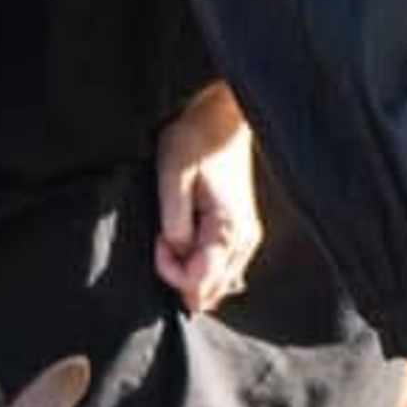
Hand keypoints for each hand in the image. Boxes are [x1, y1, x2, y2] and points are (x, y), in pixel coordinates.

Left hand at [155, 89, 261, 314]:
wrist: (220, 116)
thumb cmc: (194, 141)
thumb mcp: (172, 178)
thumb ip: (175, 223)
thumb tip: (178, 254)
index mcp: (228, 229)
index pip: (200, 282)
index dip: (170, 271)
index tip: (159, 239)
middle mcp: (244, 240)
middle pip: (211, 290)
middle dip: (180, 275)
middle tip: (165, 236)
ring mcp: (247, 237)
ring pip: (218, 283)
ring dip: (191, 270)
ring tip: (175, 233)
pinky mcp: (242, 231)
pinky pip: (223, 267)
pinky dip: (202, 265)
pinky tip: (188, 240)